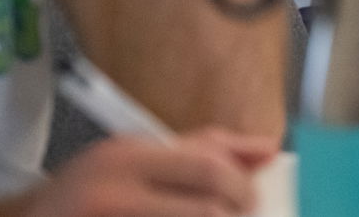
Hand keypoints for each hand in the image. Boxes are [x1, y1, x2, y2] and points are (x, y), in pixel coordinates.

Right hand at [0, 130, 277, 216]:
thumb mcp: (138, 159)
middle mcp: (114, 194)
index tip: (251, 198)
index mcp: (127, 157)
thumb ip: (203, 149)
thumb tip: (270, 149)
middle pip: (206, 209)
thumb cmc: (88, 194)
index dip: (241, 186)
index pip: (207, 168)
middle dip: (235, 214)